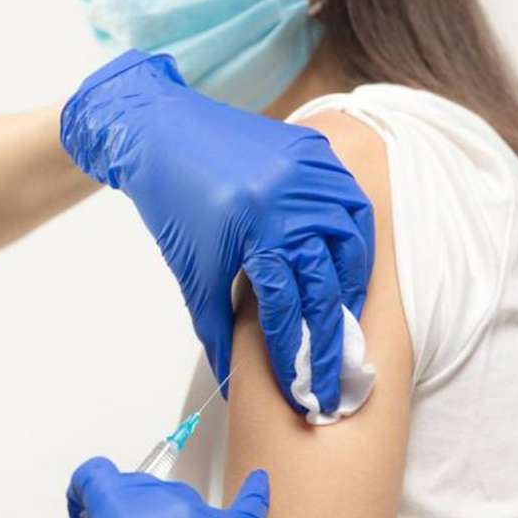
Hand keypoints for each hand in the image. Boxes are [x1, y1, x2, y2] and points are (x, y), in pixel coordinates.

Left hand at [61, 50, 374, 413]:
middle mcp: (291, 198)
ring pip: (352, 240)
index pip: (288, 303)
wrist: (163, 132)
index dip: (293, 349)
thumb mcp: (193, 271)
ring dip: (351, 285)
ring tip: (344, 321)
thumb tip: (232, 380)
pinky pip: (350, 201)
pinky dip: (354, 238)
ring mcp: (309, 171)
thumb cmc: (173, 204)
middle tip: (331, 375)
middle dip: (328, 336)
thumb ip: (216, 327)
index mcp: (257, 229)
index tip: (300, 386)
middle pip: (325, 281)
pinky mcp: (315, 152)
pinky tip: (346, 267)